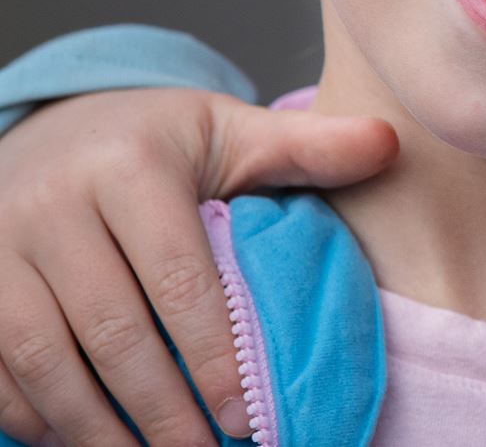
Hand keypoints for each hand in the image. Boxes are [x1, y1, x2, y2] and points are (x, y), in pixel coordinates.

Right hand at [0, 89, 396, 445]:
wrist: (52, 128)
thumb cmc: (155, 145)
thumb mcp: (228, 134)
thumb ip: (306, 149)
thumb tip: (391, 145)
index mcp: (131, 167)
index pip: (178, 279)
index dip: (215, 355)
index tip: (247, 416)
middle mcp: (53, 205)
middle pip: (111, 331)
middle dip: (162, 410)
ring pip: (44, 360)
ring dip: (97, 429)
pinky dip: (35, 418)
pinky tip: (82, 444)